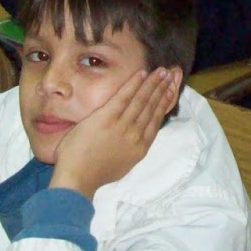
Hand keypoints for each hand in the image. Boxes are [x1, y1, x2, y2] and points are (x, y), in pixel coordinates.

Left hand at [51, 68, 179, 200]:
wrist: (77, 178)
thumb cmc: (94, 174)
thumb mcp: (123, 164)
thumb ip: (131, 149)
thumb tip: (135, 137)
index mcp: (140, 148)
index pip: (156, 120)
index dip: (165, 102)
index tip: (172, 90)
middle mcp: (136, 135)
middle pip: (152, 107)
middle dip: (163, 88)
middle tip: (171, 74)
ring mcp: (122, 126)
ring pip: (142, 100)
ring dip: (153, 83)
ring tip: (161, 71)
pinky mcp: (107, 118)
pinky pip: (124, 97)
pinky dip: (134, 84)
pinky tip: (142, 73)